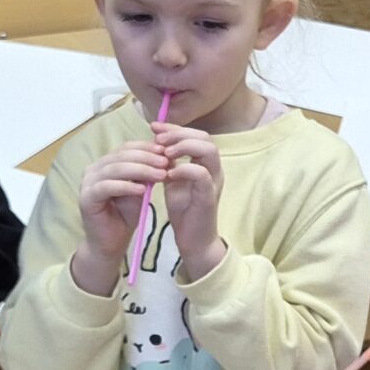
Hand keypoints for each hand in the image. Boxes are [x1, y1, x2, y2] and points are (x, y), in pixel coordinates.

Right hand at [71, 141, 166, 292]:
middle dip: (146, 158)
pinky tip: (142, 189)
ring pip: (115, 169)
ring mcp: (88, 183)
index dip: (146, 148)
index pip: (126, 148)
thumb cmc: (125, 216)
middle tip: (166, 162)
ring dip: (140, 170)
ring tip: (160, 175)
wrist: (111, 243)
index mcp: (105, 164)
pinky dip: (125, 186)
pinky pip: (106, 187)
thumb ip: (147, 174)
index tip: (167, 151)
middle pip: (121, 155)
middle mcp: (93, 170)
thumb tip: (165, 156)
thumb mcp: (140, 190)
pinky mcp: (86, 198)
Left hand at [156, 126, 228, 280]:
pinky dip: (183, 169)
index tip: (155, 127)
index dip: (176, 128)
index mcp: (206, 164)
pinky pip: (200, 174)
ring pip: (208, 150)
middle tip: (158, 139)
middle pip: (205, 138)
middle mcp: (214, 170)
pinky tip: (168, 174)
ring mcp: (214, 182)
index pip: (197, 135)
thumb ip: (170, 163)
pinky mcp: (209, 196)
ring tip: (164, 153)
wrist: (194, 241)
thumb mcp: (174, 182)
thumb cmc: (185, 212)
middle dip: (179, 133)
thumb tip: (157, 143)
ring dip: (183, 146)